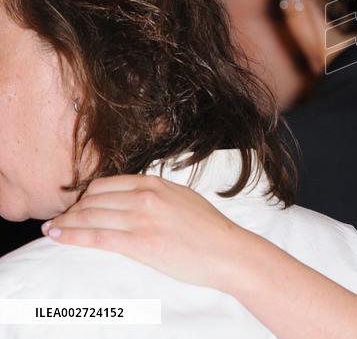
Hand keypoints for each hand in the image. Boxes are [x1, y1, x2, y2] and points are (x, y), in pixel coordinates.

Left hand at [44, 174, 253, 291]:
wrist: (227, 251)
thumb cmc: (210, 230)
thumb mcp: (183, 199)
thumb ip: (158, 195)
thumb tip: (136, 199)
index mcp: (156, 183)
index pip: (107, 183)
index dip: (85, 195)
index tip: (76, 205)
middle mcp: (146, 196)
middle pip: (94, 199)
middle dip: (72, 209)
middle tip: (59, 219)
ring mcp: (141, 219)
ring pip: (90, 215)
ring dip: (66, 222)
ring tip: (51, 228)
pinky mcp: (139, 243)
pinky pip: (95, 236)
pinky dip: (71, 235)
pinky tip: (57, 236)